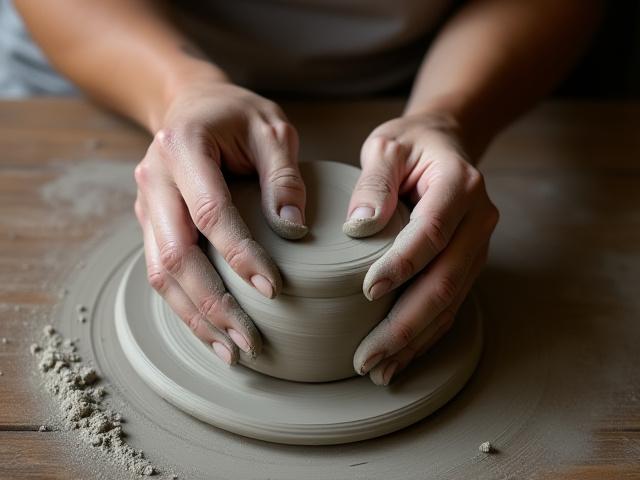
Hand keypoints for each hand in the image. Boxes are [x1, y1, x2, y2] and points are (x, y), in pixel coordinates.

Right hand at [134, 79, 307, 364]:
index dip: (240, 255)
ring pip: (161, 273)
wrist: (191, 106)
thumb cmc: (237, 116)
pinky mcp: (150, 223)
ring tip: (231, 352)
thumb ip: (283, 175)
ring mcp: (146, 204)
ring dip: (195, 316)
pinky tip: (211, 332)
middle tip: (250, 341)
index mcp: (183, 148)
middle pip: (176, 255)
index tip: (274, 290)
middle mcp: (155, 179)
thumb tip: (293, 228)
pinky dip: (185, 306)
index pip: (210, 213)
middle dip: (213, 304)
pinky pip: (160, 272)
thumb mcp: (271, 129)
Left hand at [346, 113, 497, 384]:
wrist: (446, 143)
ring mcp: (478, 246)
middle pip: (446, 280)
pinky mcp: (469, 263)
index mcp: (459, 186)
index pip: (431, 232)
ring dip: (414, 340)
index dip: (402, 265)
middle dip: (406, 324)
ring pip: (451, 302)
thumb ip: (374, 181)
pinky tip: (400, 358)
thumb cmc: (411, 145)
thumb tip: (359, 227)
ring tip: (379, 369)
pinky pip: (451, 305)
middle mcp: (479, 220)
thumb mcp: (387, 146)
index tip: (367, 291)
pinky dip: (425, 335)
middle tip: (367, 357)